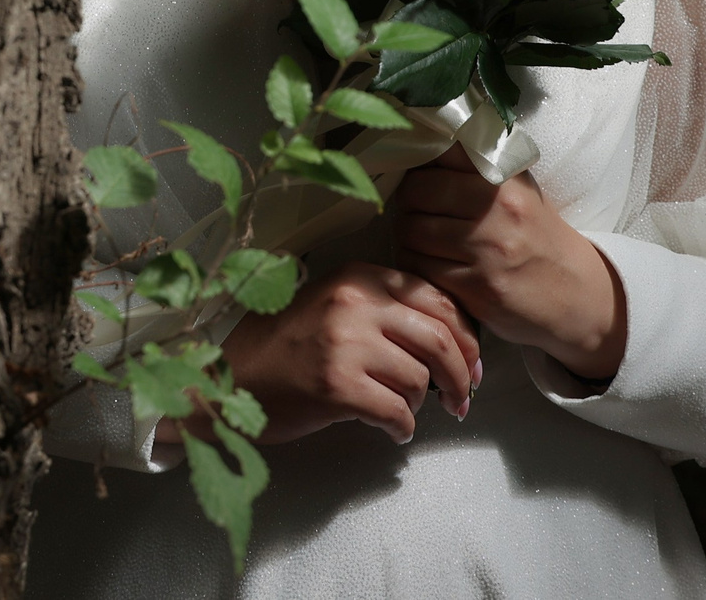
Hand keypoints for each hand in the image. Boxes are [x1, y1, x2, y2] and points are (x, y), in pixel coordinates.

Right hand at [203, 261, 480, 445]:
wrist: (232, 378)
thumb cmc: (286, 345)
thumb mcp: (335, 305)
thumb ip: (385, 308)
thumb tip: (452, 341)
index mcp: (359, 276)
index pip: (437, 299)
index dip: (466, 337)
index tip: (474, 364)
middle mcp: (355, 302)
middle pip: (438, 339)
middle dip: (461, 376)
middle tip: (462, 400)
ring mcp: (345, 344)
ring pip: (418, 380)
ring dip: (419, 403)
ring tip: (399, 409)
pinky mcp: (337, 386)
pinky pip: (397, 412)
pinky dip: (401, 427)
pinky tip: (391, 429)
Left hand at [393, 146, 626, 380]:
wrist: (578, 293)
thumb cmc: (538, 236)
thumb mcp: (517, 190)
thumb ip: (476, 165)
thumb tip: (425, 136)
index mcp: (505, 178)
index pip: (442, 150)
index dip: (419, 159)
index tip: (415, 168)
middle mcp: (498, 209)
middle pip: (417, 191)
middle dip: (406, 201)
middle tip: (413, 209)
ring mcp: (488, 250)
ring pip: (412, 231)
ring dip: (405, 235)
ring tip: (417, 237)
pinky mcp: (479, 288)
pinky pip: (421, 269)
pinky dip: (415, 266)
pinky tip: (428, 264)